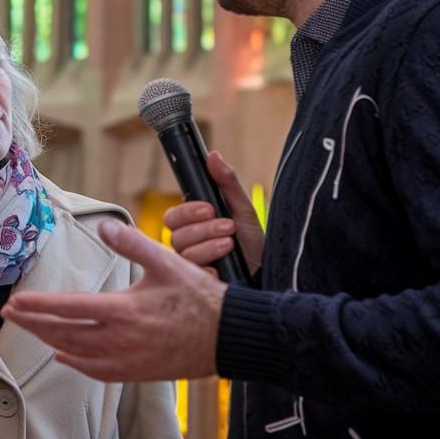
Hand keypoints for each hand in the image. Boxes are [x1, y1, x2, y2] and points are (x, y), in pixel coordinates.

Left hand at [0, 221, 226, 381]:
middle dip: (33, 323)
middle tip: (10, 314)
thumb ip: (133, 242)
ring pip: (76, 353)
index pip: (68, 308)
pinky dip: (75, 362)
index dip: (38, 306)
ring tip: (31, 329)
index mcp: (124, 310)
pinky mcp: (136, 372)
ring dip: (49, 340)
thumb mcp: (167, 261)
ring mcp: (127, 359)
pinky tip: (64, 355)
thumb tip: (106, 225)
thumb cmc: (199, 297)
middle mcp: (120, 339)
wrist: (228, 336)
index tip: (15, 302)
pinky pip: (96, 371)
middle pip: (64, 333)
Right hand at [165, 150, 263, 275]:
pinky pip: (193, 275)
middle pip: (176, 235)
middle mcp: (188, 244)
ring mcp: (192, 265)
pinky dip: (208, 269)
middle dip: (203, 229)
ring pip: (185, 253)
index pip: (172, 216)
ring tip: (230, 243)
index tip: (209, 209)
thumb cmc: (252, 241)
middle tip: (227, 226)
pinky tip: (221, 267)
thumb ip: (226, 182)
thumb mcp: (242, 209)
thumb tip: (213, 155)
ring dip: (209, 245)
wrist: (267, 270)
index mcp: (192, 225)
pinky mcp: (199, 283)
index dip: (187, 212)